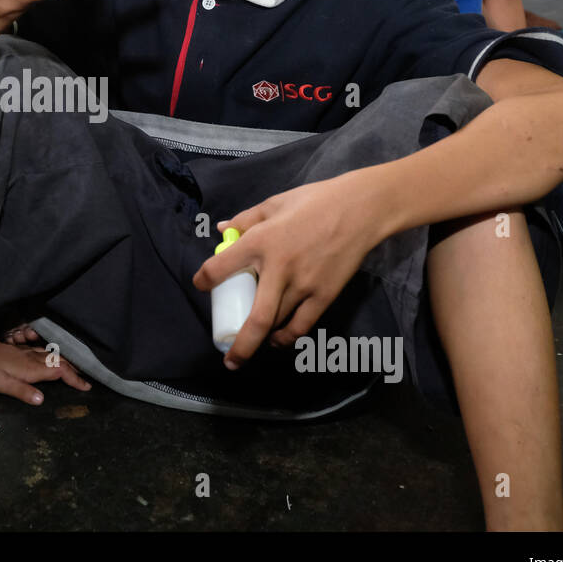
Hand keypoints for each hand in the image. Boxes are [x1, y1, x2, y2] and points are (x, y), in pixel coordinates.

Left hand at [0, 337, 90, 404]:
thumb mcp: (0, 384)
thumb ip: (22, 391)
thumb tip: (41, 400)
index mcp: (31, 368)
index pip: (59, 372)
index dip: (74, 379)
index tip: (86, 387)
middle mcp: (34, 359)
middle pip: (61, 363)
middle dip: (76, 371)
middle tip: (88, 381)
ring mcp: (29, 353)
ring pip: (55, 356)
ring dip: (69, 363)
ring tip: (79, 372)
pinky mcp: (24, 350)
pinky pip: (47, 352)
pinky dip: (57, 358)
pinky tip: (58, 360)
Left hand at [192, 176, 385, 368]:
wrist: (360, 209)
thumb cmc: (314, 201)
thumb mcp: (274, 203)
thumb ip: (246, 219)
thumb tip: (223, 230)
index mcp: (261, 241)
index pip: (221, 267)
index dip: (205, 279)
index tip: (201, 285)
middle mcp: (278, 268)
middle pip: (255, 319)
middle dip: (241, 346)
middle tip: (229, 360)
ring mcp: (304, 285)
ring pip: (278, 324)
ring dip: (263, 340)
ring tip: (253, 345)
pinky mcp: (325, 294)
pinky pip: (302, 325)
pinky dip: (288, 337)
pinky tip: (278, 340)